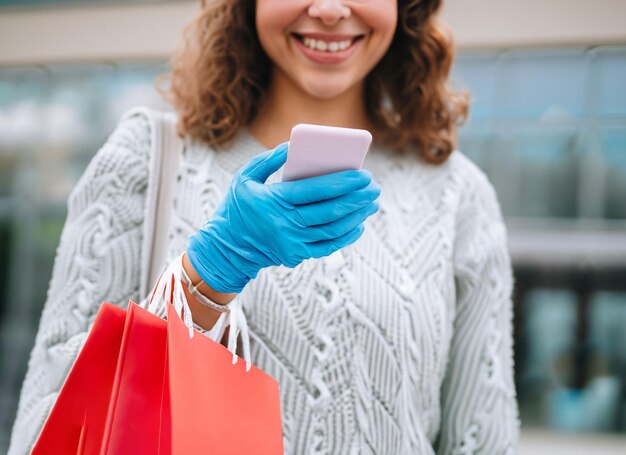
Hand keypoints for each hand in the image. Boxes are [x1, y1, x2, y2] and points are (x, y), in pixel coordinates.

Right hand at [187, 142, 379, 292]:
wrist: (228, 247)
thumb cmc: (239, 206)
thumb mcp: (245, 178)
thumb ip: (269, 160)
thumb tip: (293, 146)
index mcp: (273, 201)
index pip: (314, 190)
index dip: (342, 182)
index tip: (363, 174)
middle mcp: (284, 224)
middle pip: (329, 210)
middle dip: (357, 198)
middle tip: (374, 187)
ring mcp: (292, 243)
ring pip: (333, 229)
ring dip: (356, 216)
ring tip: (371, 203)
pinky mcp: (296, 255)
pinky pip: (328, 246)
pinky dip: (346, 235)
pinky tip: (358, 223)